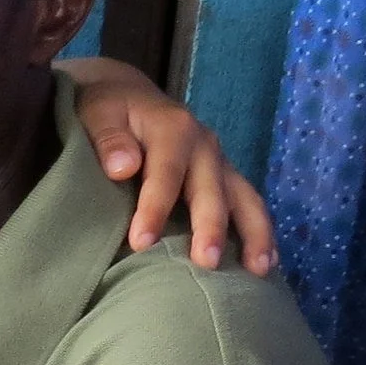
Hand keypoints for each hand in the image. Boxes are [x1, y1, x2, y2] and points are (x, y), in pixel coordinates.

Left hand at [66, 57, 276, 274]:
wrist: (129, 95)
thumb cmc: (108, 110)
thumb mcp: (99, 114)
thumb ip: (109, 139)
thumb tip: (122, 168)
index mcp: (173, 129)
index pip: (165, 174)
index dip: (155, 209)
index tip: (142, 242)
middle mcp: (204, 144)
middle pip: (211, 189)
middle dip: (210, 227)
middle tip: (205, 263)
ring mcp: (218, 161)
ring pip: (243, 198)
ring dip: (253, 233)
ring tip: (257, 269)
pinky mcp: (223, 176)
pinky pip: (247, 203)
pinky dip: (259, 231)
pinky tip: (266, 262)